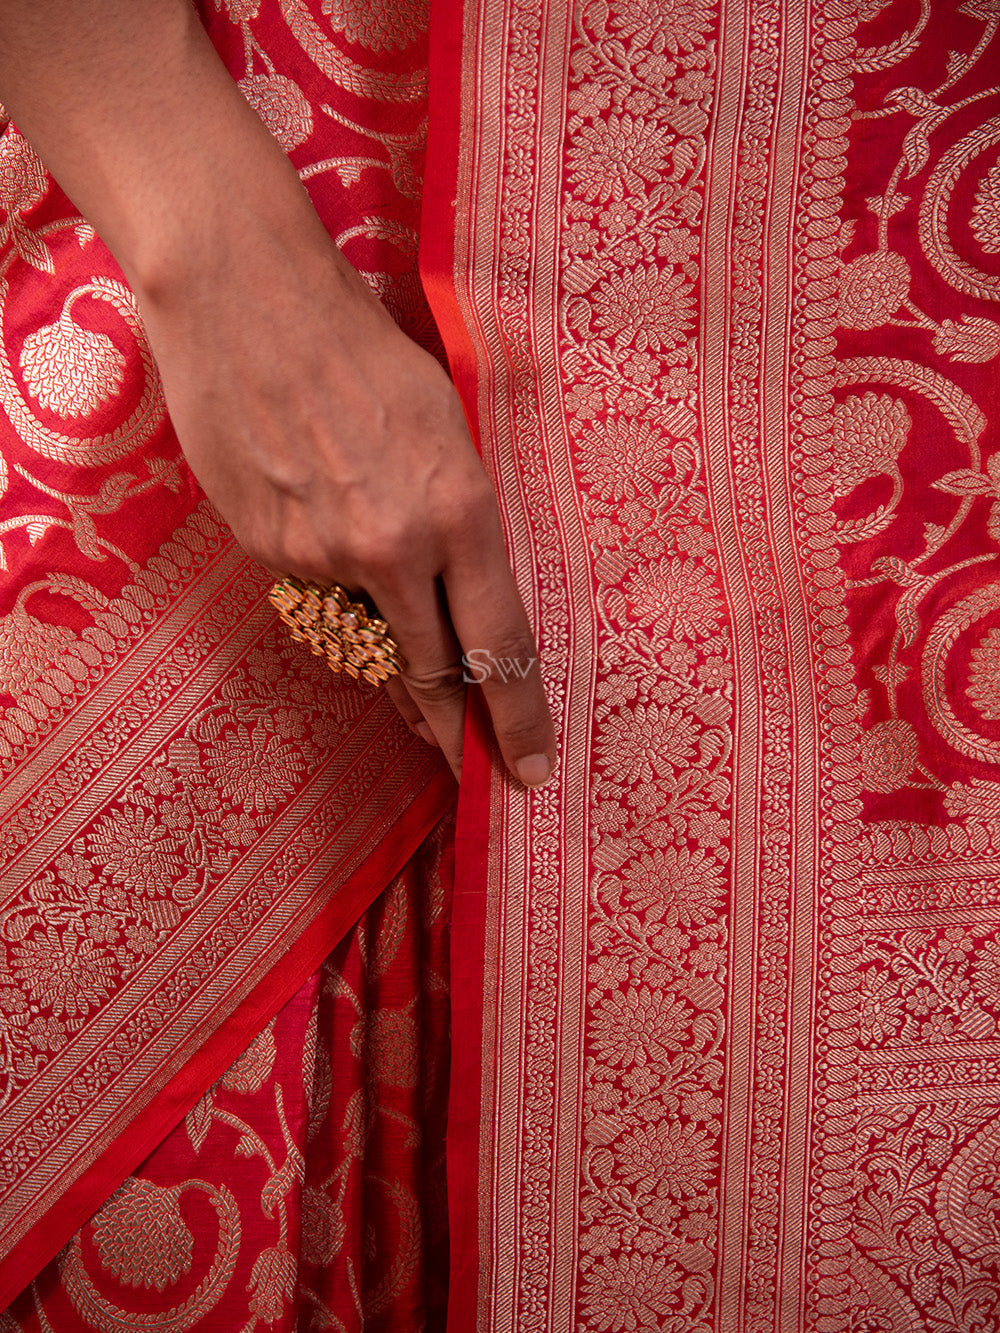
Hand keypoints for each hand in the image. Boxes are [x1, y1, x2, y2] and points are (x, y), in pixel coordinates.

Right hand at [138, 221, 556, 785]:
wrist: (247, 303)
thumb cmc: (362, 349)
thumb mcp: (445, 425)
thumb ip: (459, 518)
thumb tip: (460, 589)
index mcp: (458, 511)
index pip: (501, 646)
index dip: (519, 719)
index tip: (530, 771)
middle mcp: (393, 549)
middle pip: (432, 676)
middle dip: (452, 733)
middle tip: (468, 770)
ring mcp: (321, 557)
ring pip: (367, 642)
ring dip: (391, 668)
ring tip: (409, 689)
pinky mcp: (266, 552)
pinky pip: (315, 597)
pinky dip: (331, 592)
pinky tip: (328, 546)